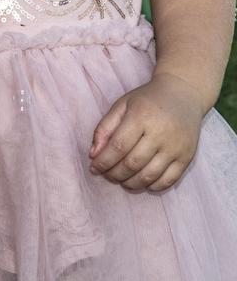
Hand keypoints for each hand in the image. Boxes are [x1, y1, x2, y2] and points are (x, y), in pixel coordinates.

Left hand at [88, 73, 204, 191]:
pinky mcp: (187, 157)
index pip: (118, 146)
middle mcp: (160, 133)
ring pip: (149, 176)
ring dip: (131, 184)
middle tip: (107, 175)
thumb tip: (93, 154)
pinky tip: (141, 182)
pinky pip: (168, 181)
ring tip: (121, 180)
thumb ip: (104, 128)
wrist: (183, 93)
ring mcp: (175, 147)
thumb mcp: (122, 105)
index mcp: (141, 116)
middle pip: (132, 164)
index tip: (93, 168)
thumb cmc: (147, 100)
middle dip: (115, 174)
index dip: (103, 161)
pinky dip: (152, 186)